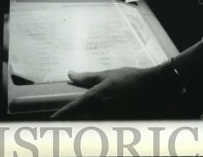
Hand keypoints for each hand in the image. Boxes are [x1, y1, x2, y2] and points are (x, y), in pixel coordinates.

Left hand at [51, 65, 175, 118]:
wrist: (152, 87)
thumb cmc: (129, 78)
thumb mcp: (107, 74)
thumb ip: (87, 77)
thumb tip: (71, 75)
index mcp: (95, 97)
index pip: (73, 109)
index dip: (61, 115)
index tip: (51, 120)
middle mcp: (100, 110)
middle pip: (79, 121)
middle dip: (69, 123)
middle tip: (58, 126)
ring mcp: (109, 118)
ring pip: (90, 125)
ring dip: (81, 125)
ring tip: (73, 128)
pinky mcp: (117, 122)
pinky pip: (102, 126)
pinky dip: (95, 126)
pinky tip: (95, 125)